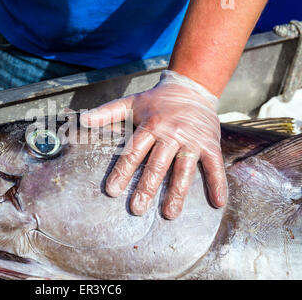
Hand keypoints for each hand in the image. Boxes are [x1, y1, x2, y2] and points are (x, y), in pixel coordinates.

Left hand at [80, 70, 227, 218]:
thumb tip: (83, 120)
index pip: (134, 152)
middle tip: (137, 209)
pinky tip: (217, 203)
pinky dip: (218, 183)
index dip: (122, 172)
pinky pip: (214, 165)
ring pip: (184, 169)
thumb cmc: (157, 100)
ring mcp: (192, 140)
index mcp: (150, 125)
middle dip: (146, 188)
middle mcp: (171, 134)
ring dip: (177, 192)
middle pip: (157, 164)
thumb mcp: (131, 102)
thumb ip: (107, 113)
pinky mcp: (210, 143)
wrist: (191, 88)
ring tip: (169, 213)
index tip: (112, 191)